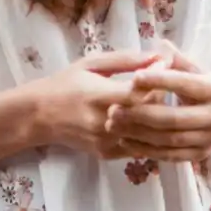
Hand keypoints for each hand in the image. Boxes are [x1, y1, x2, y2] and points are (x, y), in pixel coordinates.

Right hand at [30, 49, 165, 158]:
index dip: (159, 82)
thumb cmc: (66, 83)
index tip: (167, 69)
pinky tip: (153, 123)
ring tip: (166, 103)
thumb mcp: (92, 64)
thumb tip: (158, 56)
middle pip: (148, 116)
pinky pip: (138, 148)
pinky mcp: (107, 154)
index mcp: (99, 96)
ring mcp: (106, 142)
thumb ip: (126, 60)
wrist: (40, 115)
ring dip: (161, 121)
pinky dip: (150, 136)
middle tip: (170, 87)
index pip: (139, 93)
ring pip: (147, 136)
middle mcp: (103, 123)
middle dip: (163, 101)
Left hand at [102, 40, 210, 163]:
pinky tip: (125, 140)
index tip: (134, 77)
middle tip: (113, 109)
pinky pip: (169, 155)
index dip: (159, 81)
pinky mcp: (199, 155)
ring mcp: (209, 139)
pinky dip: (145, 149)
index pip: (185, 84)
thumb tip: (160, 44)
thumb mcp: (191, 67)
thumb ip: (174, 57)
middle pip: (174, 118)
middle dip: (141, 114)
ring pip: (169, 139)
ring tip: (113, 124)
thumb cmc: (197, 85)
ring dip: (138, 133)